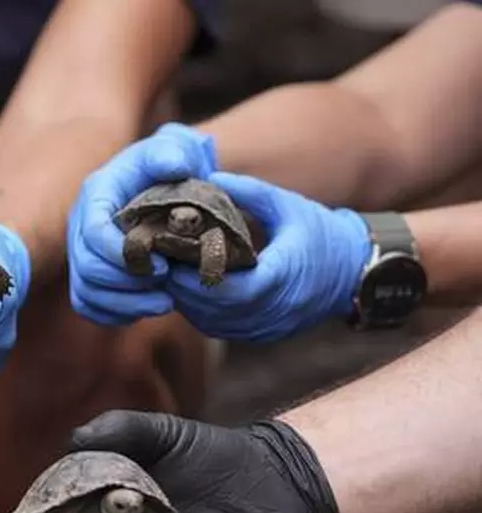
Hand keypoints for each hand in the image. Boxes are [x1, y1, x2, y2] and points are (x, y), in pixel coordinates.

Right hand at [68, 122, 217, 325]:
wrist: (169, 183)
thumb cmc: (172, 165)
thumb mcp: (176, 148)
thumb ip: (175, 151)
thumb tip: (175, 166)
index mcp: (96, 195)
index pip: (94, 232)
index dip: (123, 255)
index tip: (162, 264)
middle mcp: (81, 226)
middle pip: (87, 268)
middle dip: (127, 284)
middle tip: (168, 285)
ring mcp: (83, 253)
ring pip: (86, 292)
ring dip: (125, 304)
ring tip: (166, 303)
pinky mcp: (90, 276)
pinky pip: (89, 306)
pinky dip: (115, 314)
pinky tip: (147, 309)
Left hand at [161, 172, 370, 341]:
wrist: (353, 272)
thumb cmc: (321, 234)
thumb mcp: (287, 205)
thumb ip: (248, 191)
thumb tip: (209, 177)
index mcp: (281, 278)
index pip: (227, 289)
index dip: (195, 276)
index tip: (172, 255)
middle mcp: (272, 311)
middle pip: (212, 308)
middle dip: (183, 286)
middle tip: (160, 261)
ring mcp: (265, 328)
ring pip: (211, 322)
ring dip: (187, 300)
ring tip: (168, 271)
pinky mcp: (260, 335)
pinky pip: (219, 328)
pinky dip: (200, 310)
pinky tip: (187, 288)